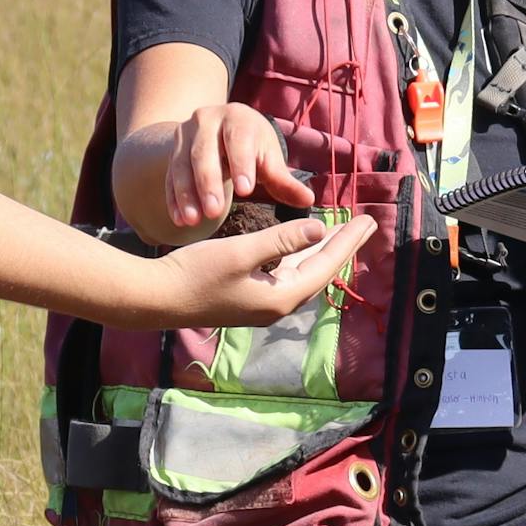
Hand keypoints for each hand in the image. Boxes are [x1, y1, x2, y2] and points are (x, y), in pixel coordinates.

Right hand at [147, 212, 378, 326]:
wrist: (157, 299)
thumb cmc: (196, 274)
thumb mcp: (242, 251)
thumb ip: (282, 240)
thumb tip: (320, 230)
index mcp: (281, 297)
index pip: (326, 265)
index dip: (348, 241)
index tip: (368, 221)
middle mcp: (277, 305)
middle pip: (320, 271)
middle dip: (342, 246)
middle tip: (365, 224)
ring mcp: (262, 304)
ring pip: (304, 273)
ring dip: (322, 251)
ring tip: (340, 231)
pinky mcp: (248, 299)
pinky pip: (287, 275)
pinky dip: (300, 256)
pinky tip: (302, 244)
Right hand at [160, 102, 311, 231]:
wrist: (218, 130)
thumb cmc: (251, 147)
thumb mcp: (267, 159)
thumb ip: (284, 181)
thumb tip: (308, 201)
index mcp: (237, 118)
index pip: (238, 139)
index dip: (241, 163)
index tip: (246, 190)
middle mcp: (207, 120)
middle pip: (205, 152)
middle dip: (209, 182)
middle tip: (214, 212)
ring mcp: (184, 135)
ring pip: (181, 164)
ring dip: (186, 194)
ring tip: (193, 220)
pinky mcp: (171, 153)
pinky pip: (169, 176)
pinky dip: (173, 199)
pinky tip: (179, 220)